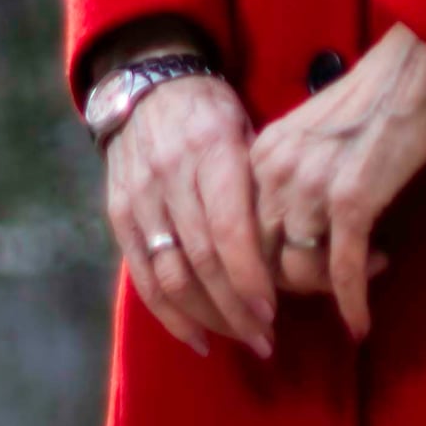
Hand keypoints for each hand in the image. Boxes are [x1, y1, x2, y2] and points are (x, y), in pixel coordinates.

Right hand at [99, 69, 278, 356]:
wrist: (145, 85)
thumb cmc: (212, 110)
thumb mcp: (247, 130)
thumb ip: (264, 185)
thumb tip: (304, 240)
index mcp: (212, 151)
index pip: (228, 228)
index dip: (249, 276)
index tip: (273, 312)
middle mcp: (171, 178)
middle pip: (202, 260)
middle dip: (236, 309)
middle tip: (266, 339)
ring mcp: (140, 200)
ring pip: (172, 276)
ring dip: (208, 318)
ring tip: (242, 340)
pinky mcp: (120, 218)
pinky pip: (143, 277)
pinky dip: (169, 315)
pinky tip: (198, 338)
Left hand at [246, 25, 425, 340]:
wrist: (412, 71)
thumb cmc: (368, 101)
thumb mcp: (306, 135)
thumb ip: (287, 177)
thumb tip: (290, 231)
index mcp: (260, 156)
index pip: (238, 234)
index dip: (253, 271)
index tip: (272, 293)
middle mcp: (276, 173)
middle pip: (260, 259)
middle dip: (283, 291)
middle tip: (316, 296)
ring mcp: (312, 189)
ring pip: (298, 270)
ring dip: (327, 290)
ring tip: (362, 282)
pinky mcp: (352, 202)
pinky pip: (343, 271)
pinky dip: (352, 303)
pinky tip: (361, 323)